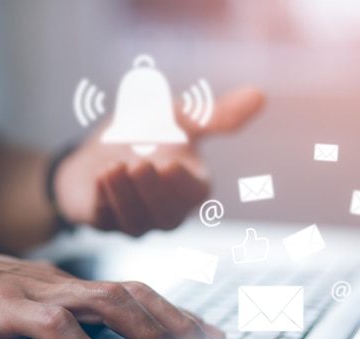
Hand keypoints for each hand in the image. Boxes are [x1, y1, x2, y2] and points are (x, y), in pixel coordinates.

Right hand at [0, 232, 224, 338]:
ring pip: (109, 304)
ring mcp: (36, 292)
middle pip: (137, 295)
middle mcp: (62, 283)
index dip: (179, 313)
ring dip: (149, 333)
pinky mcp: (4, 309)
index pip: (139, 292)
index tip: (209, 335)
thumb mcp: (27, 303)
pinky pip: (54, 327)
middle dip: (180, 324)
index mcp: (69, 283)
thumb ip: (65, 316)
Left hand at [54, 87, 264, 235]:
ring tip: (113, 168)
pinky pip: (103, 219)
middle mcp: (165, 209)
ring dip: (126, 196)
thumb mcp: (181, 117)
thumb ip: (217, 115)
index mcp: (189, 187)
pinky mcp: (102, 218)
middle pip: (167, 216)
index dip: (183, 184)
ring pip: (136, 222)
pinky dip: (103, 200)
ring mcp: (134, 218)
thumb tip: (260, 95)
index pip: (194, 195)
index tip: (170, 164)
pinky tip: (98, 176)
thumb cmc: (150, 133)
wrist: (102, 145)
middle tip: (141, 164)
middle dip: (153, 192)